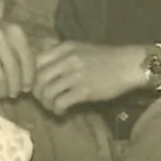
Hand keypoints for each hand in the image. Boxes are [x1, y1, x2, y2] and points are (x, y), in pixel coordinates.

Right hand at [0, 1, 37, 100]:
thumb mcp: (11, 34)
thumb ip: (22, 51)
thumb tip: (31, 79)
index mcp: (16, 34)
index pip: (29, 61)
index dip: (29, 78)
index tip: (27, 88)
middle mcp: (2, 41)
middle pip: (15, 72)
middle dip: (16, 87)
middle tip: (14, 94)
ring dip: (2, 91)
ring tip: (3, 95)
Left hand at [32, 41, 146, 114]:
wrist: (131, 65)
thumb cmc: (107, 58)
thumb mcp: (81, 48)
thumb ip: (60, 54)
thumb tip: (39, 66)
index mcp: (64, 48)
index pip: (34, 61)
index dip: (29, 76)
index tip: (34, 85)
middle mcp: (67, 60)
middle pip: (37, 79)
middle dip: (36, 93)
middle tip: (42, 99)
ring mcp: (75, 76)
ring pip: (46, 92)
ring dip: (45, 103)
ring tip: (52, 107)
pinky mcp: (84, 91)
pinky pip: (60, 102)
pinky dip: (57, 110)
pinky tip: (61, 111)